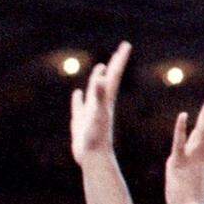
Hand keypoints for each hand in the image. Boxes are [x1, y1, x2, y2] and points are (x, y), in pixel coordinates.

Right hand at [70, 42, 131, 164]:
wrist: (94, 158)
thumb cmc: (97, 137)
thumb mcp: (98, 113)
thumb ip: (99, 95)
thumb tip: (101, 77)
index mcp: (106, 99)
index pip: (114, 75)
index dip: (119, 60)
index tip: (126, 45)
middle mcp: (101, 103)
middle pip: (109, 79)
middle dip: (114, 64)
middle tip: (120, 50)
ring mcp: (92, 112)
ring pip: (95, 91)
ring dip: (97, 78)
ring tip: (100, 68)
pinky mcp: (82, 122)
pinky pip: (80, 106)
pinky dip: (79, 98)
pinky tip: (77, 93)